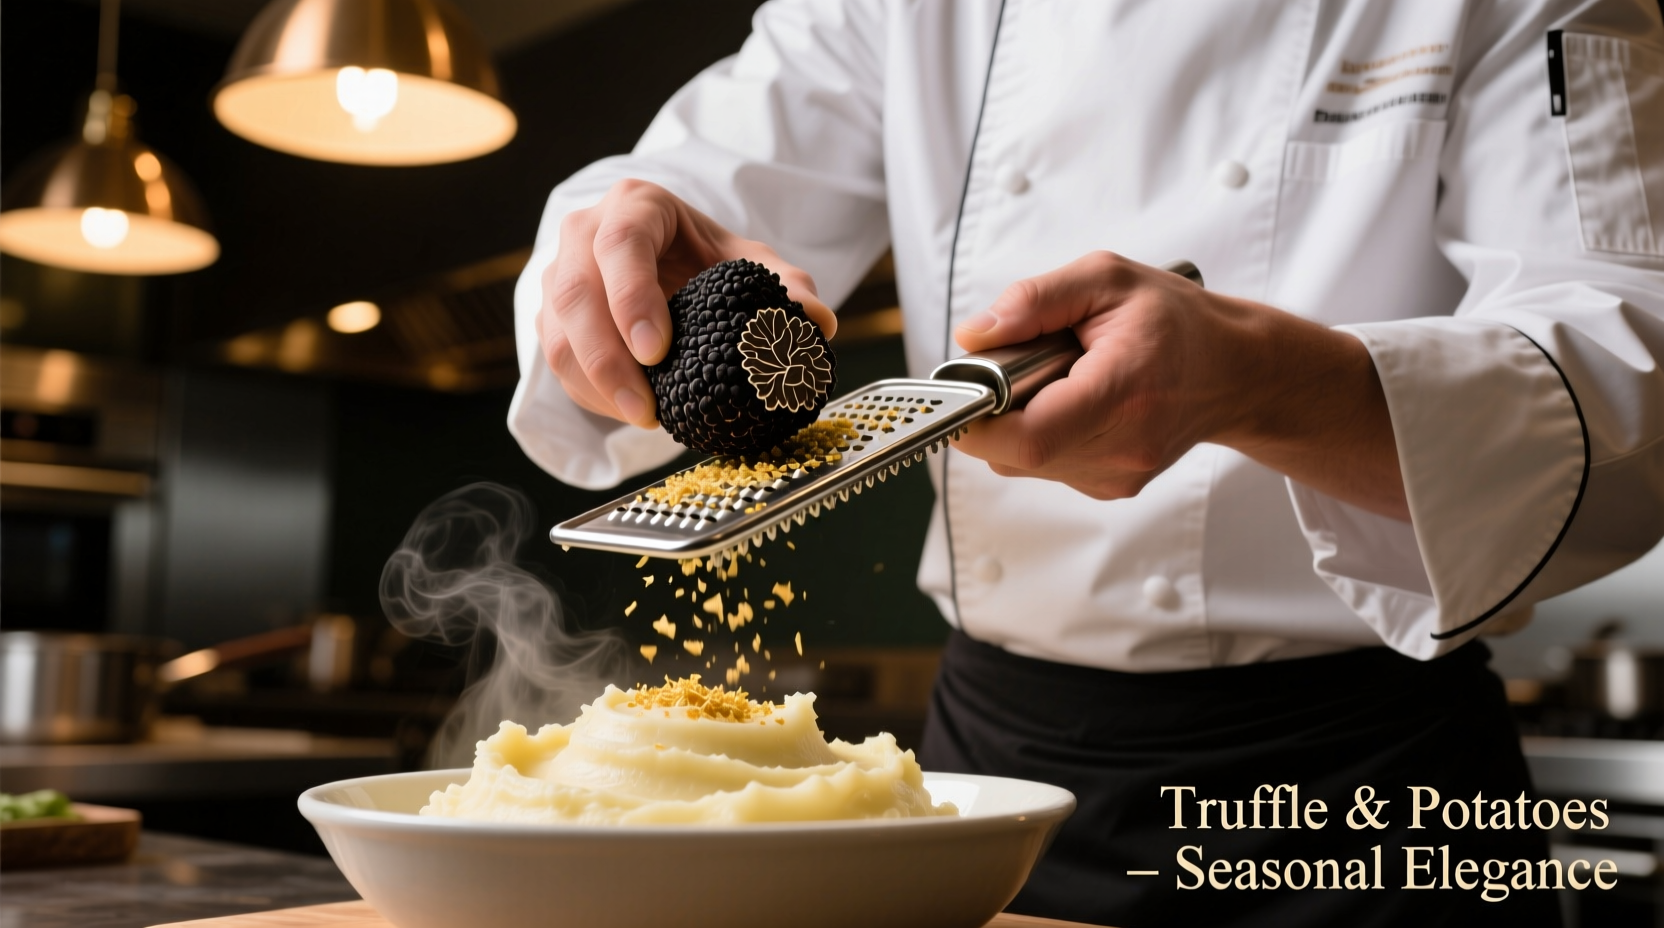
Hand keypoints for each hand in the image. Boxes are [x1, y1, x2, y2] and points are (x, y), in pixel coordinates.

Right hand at [538, 179, 835, 427]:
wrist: (671, 262)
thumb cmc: (709, 259)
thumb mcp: (752, 265)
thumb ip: (789, 288)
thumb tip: (818, 321)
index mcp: (636, 206)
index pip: (621, 244)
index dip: (632, 298)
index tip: (656, 350)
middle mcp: (586, 232)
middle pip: (576, 293)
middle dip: (607, 358)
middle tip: (645, 407)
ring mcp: (560, 273)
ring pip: (557, 333)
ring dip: (595, 385)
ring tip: (643, 418)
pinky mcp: (551, 315)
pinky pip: (556, 360)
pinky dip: (589, 394)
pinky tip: (627, 412)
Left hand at [951, 252, 1409, 519]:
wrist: (1234, 370)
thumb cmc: (1176, 323)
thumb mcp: (1106, 279)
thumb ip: (1036, 300)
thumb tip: (975, 334)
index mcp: (1123, 390)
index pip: (1030, 436)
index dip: (979, 422)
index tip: (962, 390)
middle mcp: (1122, 445)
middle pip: (1016, 452)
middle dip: (996, 410)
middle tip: (1019, 365)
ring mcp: (1117, 474)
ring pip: (1022, 463)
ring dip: (1018, 422)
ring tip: (1055, 379)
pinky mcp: (1110, 486)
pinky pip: (1044, 467)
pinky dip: (1040, 434)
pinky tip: (1070, 402)